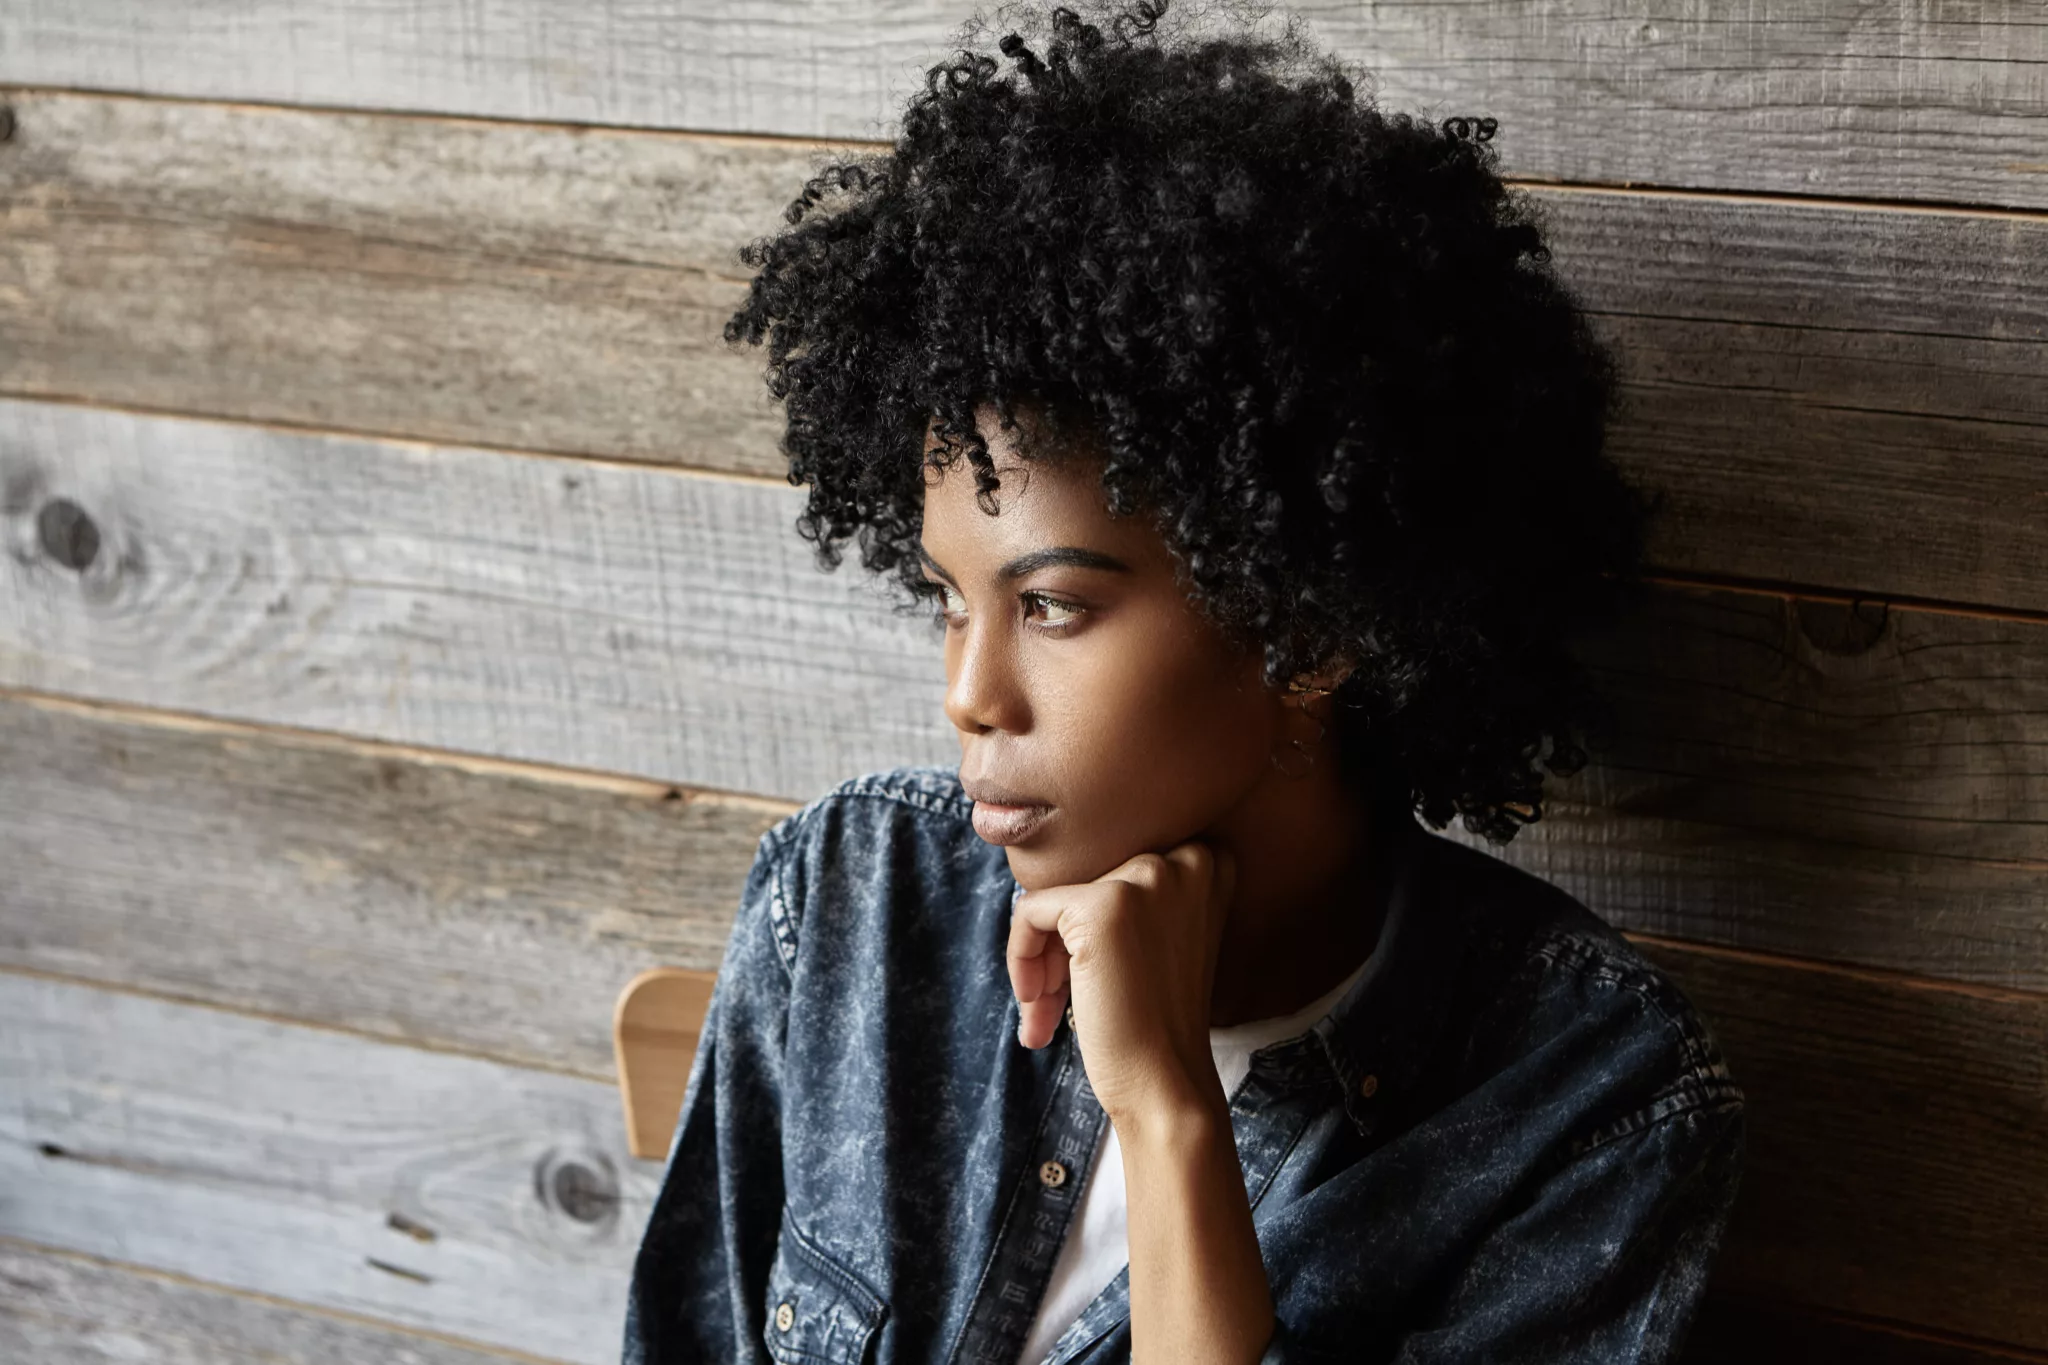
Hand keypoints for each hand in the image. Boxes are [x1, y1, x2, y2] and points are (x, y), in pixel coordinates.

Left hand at [1007, 839, 1237, 1122]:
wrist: (1166, 1085)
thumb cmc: (1156, 1023)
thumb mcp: (1162, 939)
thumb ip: (1134, 896)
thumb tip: (1049, 868)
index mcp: (1208, 862)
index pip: (1115, 869)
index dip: (1092, 925)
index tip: (1090, 974)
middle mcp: (1184, 858)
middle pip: (1085, 883)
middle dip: (1062, 947)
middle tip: (1059, 1003)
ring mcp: (1145, 878)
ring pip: (1054, 899)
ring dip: (1041, 960)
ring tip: (1043, 1015)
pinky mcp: (1101, 905)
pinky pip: (1028, 912)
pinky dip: (1020, 958)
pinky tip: (1037, 1008)